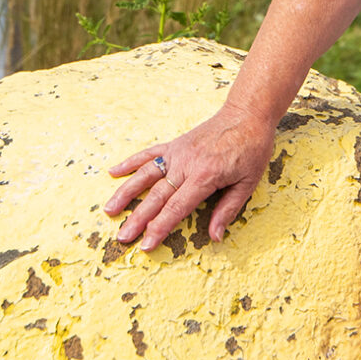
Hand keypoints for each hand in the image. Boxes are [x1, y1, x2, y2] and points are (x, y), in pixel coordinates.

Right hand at [103, 103, 278, 249]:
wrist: (247, 115)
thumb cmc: (251, 149)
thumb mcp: (248, 183)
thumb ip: (228, 210)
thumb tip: (215, 237)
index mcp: (205, 176)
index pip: (177, 208)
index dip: (160, 228)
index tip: (146, 244)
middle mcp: (186, 164)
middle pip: (157, 196)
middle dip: (138, 219)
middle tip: (122, 237)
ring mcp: (177, 153)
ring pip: (146, 175)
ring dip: (126, 193)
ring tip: (109, 210)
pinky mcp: (175, 144)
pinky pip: (149, 154)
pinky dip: (130, 162)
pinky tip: (113, 172)